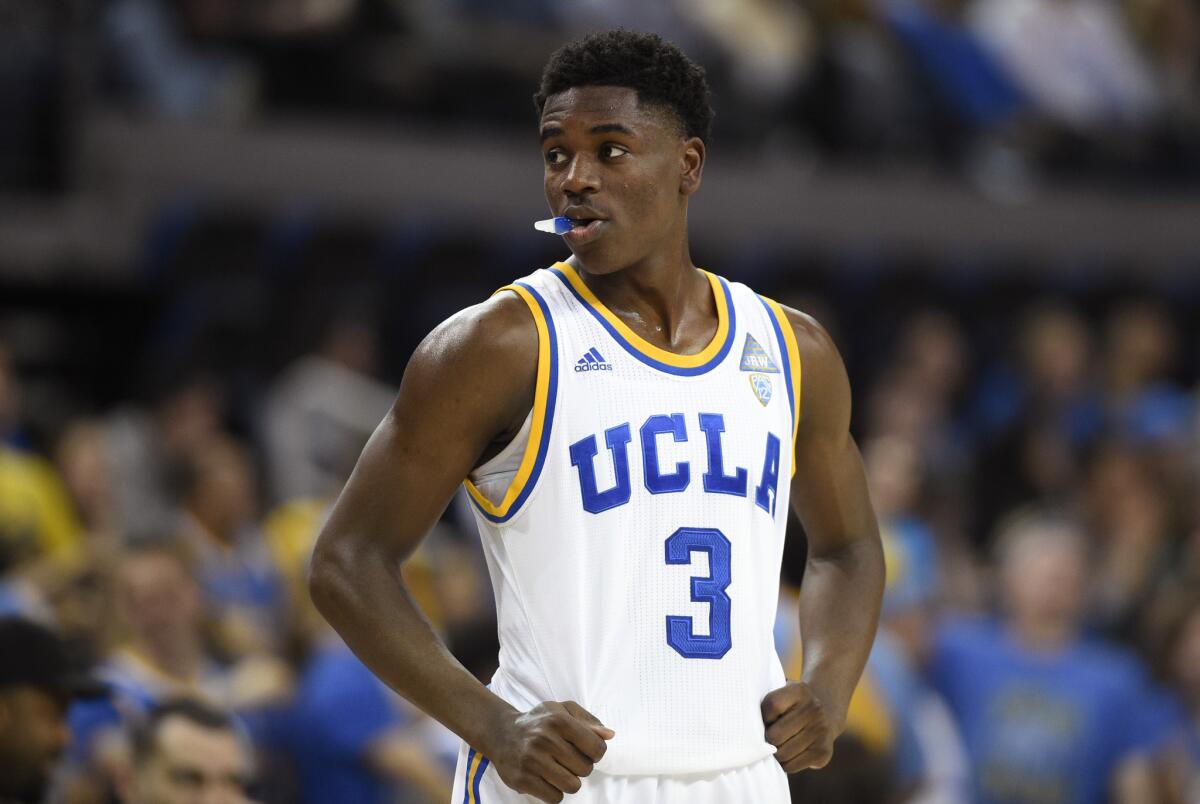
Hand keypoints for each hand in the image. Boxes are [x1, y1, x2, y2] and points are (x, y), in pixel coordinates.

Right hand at [487, 700, 613, 801]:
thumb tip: (610, 735)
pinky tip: (546, 779)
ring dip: (569, 781)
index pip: (597, 748)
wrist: (501, 733)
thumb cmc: (539, 722)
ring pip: (572, 786)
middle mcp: (545, 739)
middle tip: (566, 758)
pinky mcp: (522, 780)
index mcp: (559, 720)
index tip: (585, 750)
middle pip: (586, 769)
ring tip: (558, 769)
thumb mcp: (563, 711)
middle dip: (580, 766)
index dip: (596, 752)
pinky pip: (555, 798)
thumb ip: (589, 721)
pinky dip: (554, 792)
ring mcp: (532, 761)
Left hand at [761, 681, 834, 772]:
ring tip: (776, 747)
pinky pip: (792, 766)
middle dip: (767, 740)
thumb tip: (750, 732)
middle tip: (767, 739)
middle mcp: (814, 709)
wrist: (826, 713)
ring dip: (775, 754)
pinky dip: (785, 764)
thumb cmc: (792, 707)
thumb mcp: (782, 695)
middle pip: (776, 735)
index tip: (766, 719)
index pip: (772, 705)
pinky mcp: (823, 752)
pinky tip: (788, 755)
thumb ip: (767, 706)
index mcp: (799, 691)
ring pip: (783, 753)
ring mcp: (821, 731)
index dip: (764, 717)